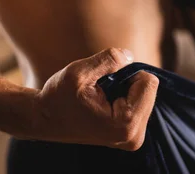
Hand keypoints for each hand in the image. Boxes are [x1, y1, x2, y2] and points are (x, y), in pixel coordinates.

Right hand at [28, 48, 158, 150]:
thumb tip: (130, 56)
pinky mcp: (131, 134)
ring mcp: (134, 138)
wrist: (44, 119)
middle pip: (150, 89)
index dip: (126, 73)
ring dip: (125, 90)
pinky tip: (105, 105)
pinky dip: (125, 98)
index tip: (103, 82)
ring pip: (146, 95)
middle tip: (100, 92)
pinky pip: (140, 102)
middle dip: (127, 83)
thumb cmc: (58, 97)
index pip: (149, 82)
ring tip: (101, 99)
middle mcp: (134, 136)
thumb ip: (108, 60)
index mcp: (126, 125)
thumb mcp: (78, 73)